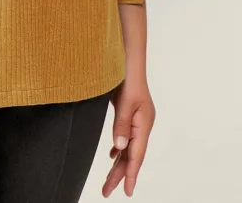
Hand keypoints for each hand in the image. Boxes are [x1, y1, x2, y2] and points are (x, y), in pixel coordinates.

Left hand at [102, 78, 155, 196]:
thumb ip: (121, 125)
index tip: (126, 191)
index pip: (137, 155)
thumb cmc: (129, 78)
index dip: (130, 174)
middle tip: (106, 191)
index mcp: (143, 124)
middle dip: (119, 174)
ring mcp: (137, 121)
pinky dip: (118, 149)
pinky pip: (125, 138)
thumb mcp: (125, 102)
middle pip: (131, 155)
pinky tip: (113, 154)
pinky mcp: (130, 115)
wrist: (130, 60)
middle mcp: (142, 125)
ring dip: (118, 163)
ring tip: (109, 180)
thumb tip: (118, 148)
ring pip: (127, 148)